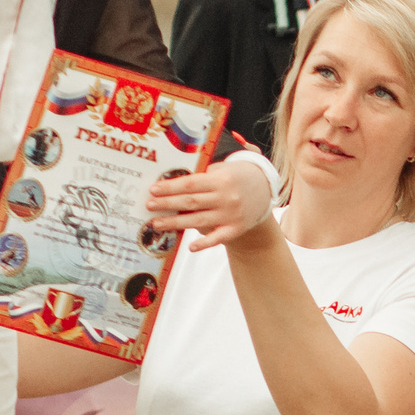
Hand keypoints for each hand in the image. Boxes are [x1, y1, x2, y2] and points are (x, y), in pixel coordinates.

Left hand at [144, 156, 272, 251]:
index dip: (170, 187)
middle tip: (149, 205)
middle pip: (191, 202)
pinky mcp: (236, 228)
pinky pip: (218, 238)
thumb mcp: (222, 168)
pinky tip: (190, 247)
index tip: (153, 189)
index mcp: (221, 179)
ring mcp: (231, 215)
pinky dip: (205, 243)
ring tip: (156, 223)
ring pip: (198, 220)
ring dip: (176, 223)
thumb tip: (173, 182)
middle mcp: (226, 198)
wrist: (264, 189)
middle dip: (167, 204)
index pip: (190, 183)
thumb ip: (202, 174)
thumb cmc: (235, 176)